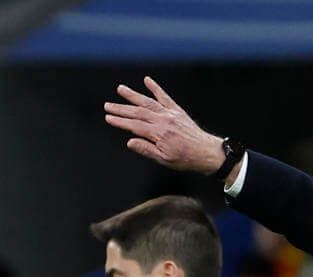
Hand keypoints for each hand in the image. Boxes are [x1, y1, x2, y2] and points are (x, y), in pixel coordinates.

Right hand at [103, 77, 227, 173]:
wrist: (205, 151)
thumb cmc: (184, 158)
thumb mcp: (163, 159)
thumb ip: (146, 149)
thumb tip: (130, 142)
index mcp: (158, 133)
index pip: (134, 125)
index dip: (120, 121)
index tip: (108, 118)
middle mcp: (163, 120)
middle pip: (138, 112)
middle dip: (121, 108)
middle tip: (107, 105)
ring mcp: (170, 113)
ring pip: (148, 102)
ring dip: (133, 95)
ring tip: (121, 89)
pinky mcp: (176, 110)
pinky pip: (164, 96)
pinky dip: (155, 88)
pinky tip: (147, 80)